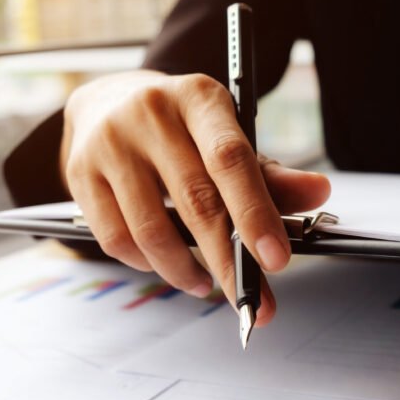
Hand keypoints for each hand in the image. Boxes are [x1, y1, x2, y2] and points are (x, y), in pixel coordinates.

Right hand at [61, 70, 330, 324]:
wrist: (108, 99)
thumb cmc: (180, 128)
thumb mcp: (226, 137)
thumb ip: (271, 174)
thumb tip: (319, 193)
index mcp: (199, 97)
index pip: (231, 159)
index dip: (255, 213)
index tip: (276, 261)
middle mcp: (151, 113)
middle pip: (196, 201)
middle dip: (228, 261)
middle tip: (252, 302)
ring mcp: (111, 143)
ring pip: (152, 229)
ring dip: (184, 271)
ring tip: (207, 285)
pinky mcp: (80, 172)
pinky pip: (116, 239)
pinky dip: (146, 264)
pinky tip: (164, 266)